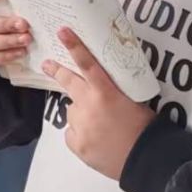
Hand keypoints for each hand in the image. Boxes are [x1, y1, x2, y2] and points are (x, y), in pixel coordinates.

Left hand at [43, 27, 153, 180]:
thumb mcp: (134, 102)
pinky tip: (95, 140)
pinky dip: (80, 134)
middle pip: (68, 82)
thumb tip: (101, 91)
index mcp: (106, 92)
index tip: (62, 32)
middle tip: (47, 64)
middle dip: (56, 71)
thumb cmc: (144, 128)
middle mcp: (88, 105)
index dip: (74, 46)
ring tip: (100, 126)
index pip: (88, 64)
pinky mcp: (76, 143)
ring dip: (81, 114)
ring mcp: (79, 125)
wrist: (143, 159)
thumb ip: (112, 93)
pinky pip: (72, 133)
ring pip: (72, 112)